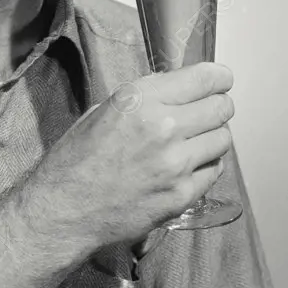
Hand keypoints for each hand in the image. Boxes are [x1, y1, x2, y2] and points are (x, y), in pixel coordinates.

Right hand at [35, 62, 234, 249]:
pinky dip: (206, 165)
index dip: (219, 77)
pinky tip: (187, 166)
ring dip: (213, 137)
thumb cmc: (76, 160)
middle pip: (222, 107)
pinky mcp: (182, 195)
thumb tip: (178, 88)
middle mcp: (162, 126)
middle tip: (211, 111)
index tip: (221, 80)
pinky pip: (214, 171)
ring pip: (223, 139)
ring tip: (195, 142)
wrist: (64, 210)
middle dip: (219, 106)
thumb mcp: (104, 110)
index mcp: (140, 99)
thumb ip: (145, 97)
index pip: (204, 78)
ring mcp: (175, 163)